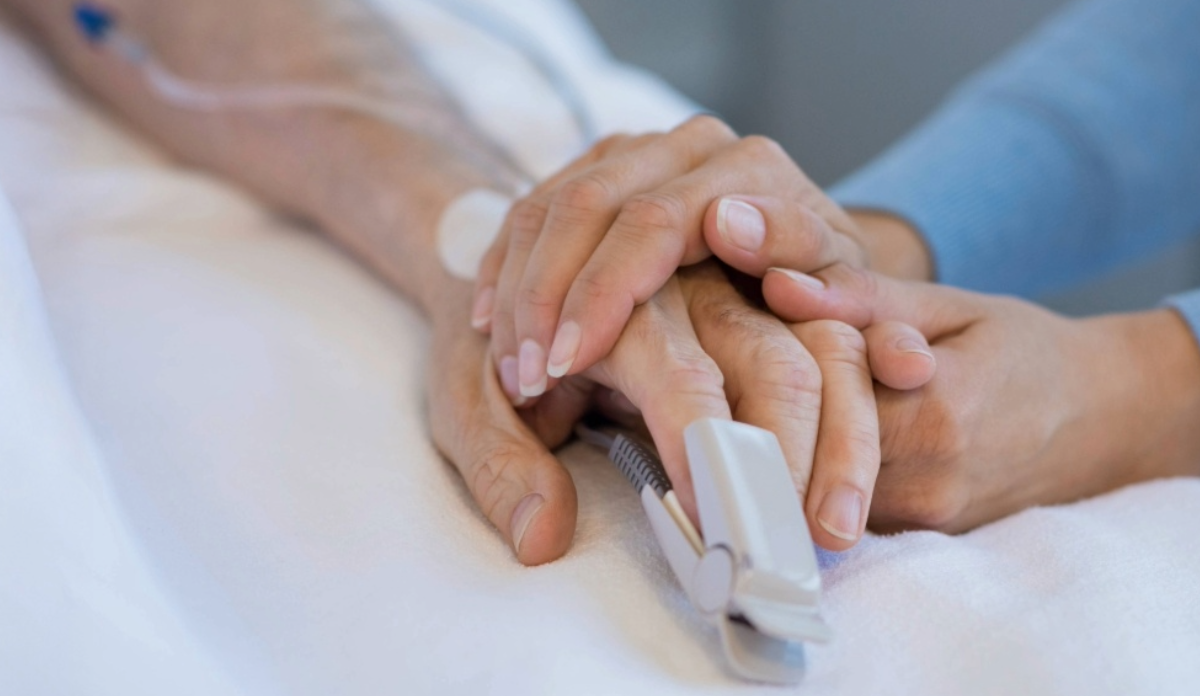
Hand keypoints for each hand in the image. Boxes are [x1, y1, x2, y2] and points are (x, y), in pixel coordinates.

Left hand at [432, 262, 935, 562]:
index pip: (681, 381)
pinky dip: (865, 401)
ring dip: (846, 440)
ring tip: (838, 531)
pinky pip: (841, 344)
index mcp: (618, 309)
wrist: (514, 264)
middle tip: (790, 554)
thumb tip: (543, 538)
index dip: (705, 456)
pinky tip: (870, 463)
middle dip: (793, 460)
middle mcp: (694, 289)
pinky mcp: (772, 310)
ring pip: (825, 346)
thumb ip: (501, 467)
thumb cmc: (494, 344)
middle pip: (776, 362)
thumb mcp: (469, 405)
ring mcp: (743, 294)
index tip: (717, 537)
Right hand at [472, 115, 886, 398]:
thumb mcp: (856, 299)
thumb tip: (781, 277)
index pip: (656, 220)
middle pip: (588, 206)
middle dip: (548, 296)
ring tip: (511, 368)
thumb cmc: (827, 289)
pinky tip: (490, 325)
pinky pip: (532, 209)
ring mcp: (639, 150)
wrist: (805, 252)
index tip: (571, 359)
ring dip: (520, 291)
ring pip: (550, 206)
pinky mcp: (601, 167)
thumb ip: (846, 296)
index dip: (605, 291)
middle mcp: (690, 145)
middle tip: (526, 376)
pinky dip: (507, 270)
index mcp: (751, 168)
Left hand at [761, 264, 1199, 530]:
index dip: (765, 364)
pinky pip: (837, 505)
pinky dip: (808, 469)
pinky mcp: (916, 538)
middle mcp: (927, 480)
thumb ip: (858, 296)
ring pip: (811, 484)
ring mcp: (922, 520)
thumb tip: (774, 282)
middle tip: (727, 373)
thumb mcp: (945, 305)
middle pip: (802, 449)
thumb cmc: (1017, 349)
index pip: (811, 395)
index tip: (735, 332)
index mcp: (935, 412)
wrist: (1098, 420)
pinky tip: (794, 432)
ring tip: (757, 395)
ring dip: (780, 442)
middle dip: (763, 407)